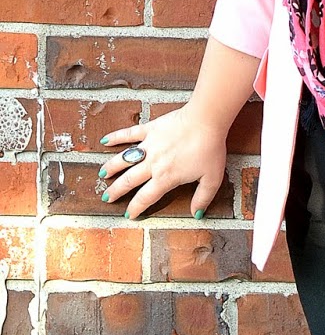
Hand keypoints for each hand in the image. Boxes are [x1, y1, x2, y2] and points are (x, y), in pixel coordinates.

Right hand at [96, 104, 227, 220]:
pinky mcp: (150, 129)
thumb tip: (196, 214)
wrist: (205, 120)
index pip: (146, 197)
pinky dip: (116, 137)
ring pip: (124, 159)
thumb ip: (203, 198)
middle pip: (129, 180)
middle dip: (116, 191)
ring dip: (112, 167)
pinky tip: (105, 141)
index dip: (136, 208)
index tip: (128, 215)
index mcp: (166, 177)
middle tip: (106, 197)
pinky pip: (129, 133)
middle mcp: (152, 163)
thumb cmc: (210, 149)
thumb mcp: (212, 179)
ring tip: (102, 174)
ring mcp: (149, 145)